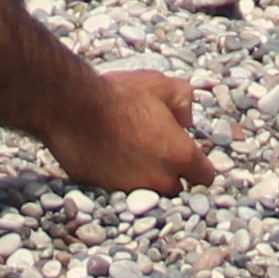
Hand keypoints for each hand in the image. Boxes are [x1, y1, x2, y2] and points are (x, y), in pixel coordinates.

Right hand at [43, 67, 211, 195]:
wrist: (74, 109)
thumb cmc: (120, 95)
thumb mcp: (160, 84)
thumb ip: (183, 100)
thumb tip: (186, 119)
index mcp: (180, 155)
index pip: (205, 176)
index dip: (198, 165)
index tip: (188, 155)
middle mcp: (160, 180)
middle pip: (176, 188)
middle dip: (169, 173)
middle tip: (154, 151)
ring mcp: (132, 190)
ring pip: (147, 191)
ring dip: (143, 178)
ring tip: (127, 152)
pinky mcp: (106, 193)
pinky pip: (118, 190)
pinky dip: (117, 178)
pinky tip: (107, 156)